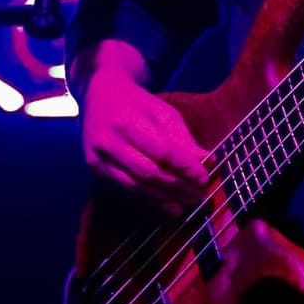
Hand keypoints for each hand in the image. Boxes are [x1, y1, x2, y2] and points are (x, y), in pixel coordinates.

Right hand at [81, 63, 208, 214]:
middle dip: (178, 186)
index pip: (162, 151)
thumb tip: (208, 161)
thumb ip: (183, 139)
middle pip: (148, 172)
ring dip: (167, 198)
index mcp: (127, 121)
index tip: (205, 178)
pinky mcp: (96, 170)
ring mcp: (98, 158)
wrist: (99, 96)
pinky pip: (128, 191)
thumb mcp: (163, 113)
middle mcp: (109, 142)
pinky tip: (171, 206)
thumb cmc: (137, 104)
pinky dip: (152, 201)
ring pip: (137, 186)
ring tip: (189, 202)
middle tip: (200, 194)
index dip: (185, 168)